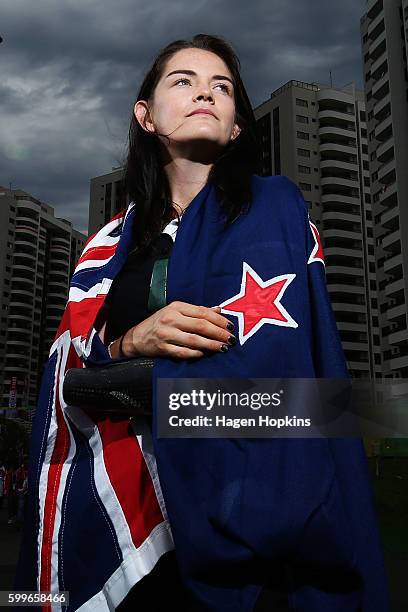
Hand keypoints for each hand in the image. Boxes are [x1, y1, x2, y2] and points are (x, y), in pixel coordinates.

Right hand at [118, 301, 235, 359]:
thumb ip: (198, 311)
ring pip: (194, 340)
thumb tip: (219, 309)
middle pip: (201, 326)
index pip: (203, 312)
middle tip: (231, 339)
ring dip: (211, 345)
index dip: (219, 320)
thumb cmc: (160, 322)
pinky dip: (196, 354)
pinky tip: (205, 354)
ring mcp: (166, 334)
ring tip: (223, 348)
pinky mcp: (163, 348)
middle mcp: (171, 319)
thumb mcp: (177, 311)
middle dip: (219, 333)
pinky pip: (183, 352)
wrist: (137, 337)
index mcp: (176, 307)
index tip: (231, 326)